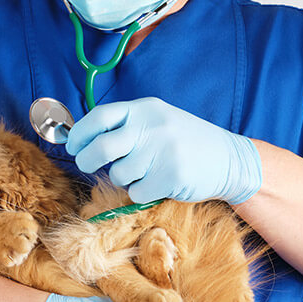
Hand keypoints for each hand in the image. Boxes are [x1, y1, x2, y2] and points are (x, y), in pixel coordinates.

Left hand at [65, 97, 261, 204]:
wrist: (229, 159)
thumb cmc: (184, 141)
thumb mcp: (158, 120)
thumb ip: (125, 125)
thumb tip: (82, 140)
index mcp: (145, 109)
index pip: (100, 116)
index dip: (80, 133)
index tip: (72, 145)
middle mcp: (152, 127)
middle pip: (101, 148)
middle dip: (87, 160)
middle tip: (87, 164)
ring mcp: (162, 151)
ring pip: (119, 174)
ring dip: (124, 178)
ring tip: (144, 171)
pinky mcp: (171, 177)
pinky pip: (137, 192)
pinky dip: (142, 192)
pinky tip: (159, 182)